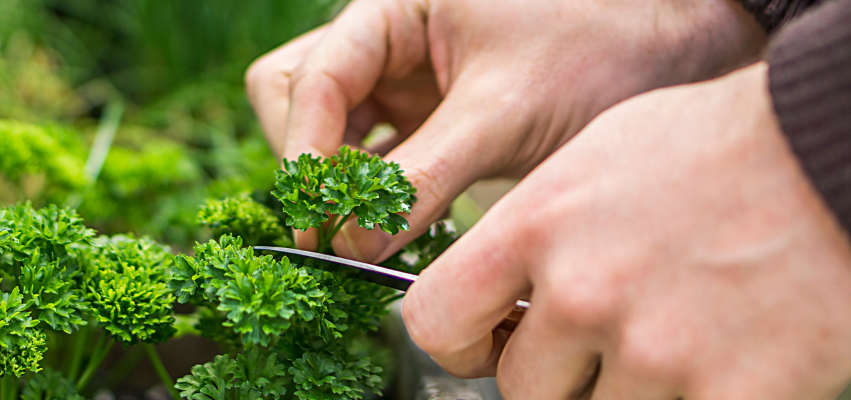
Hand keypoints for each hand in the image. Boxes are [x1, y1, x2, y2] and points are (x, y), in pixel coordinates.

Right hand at [246, 0, 764, 260]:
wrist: (675, 51)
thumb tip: (351, 244)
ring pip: (329, 135)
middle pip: (298, 100)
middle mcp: (386, 40)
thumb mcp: (504, 112)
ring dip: (340, 185)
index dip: (306, 154)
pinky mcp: (429, 122)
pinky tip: (394, 228)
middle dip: (313, 163)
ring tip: (370, 231)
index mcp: (392, 8)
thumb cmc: (598, 47)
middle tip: (339, 226)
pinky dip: (374, 197)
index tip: (316, 224)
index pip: (312, 79)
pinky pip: (373, 161)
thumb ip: (422, 177)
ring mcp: (403, 82)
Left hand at [403, 63, 850, 397]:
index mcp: (538, 226)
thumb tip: (500, 298)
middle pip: (522, 388)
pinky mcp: (728, 395)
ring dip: (627, 392)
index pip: (435, 320)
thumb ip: (535, 235)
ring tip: (676, 335)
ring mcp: (655, 351)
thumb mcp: (596, 158)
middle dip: (559, 374)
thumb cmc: (720, 146)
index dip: (457, 344)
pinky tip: (718, 361)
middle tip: (607, 339)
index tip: (485, 345)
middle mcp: (584, 293)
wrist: (836, 150)